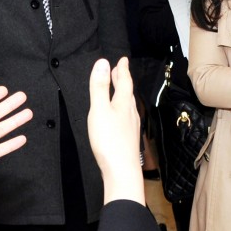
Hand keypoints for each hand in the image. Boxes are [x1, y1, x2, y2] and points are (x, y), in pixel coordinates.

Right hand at [86, 58, 144, 205]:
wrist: (122, 170)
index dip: (122, 69)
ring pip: (128, 104)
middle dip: (123, 80)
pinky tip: (120, 116)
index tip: (122, 59)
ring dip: (123, 94)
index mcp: (123, 104)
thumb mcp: (99, 110)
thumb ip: (99, 87)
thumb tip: (102, 62)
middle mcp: (130, 113)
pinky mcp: (129, 138)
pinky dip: (123, 108)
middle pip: (127, 92)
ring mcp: (131, 126)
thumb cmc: (109, 140)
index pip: (124, 81)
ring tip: (119, 89)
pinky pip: (127, 116)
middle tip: (120, 70)